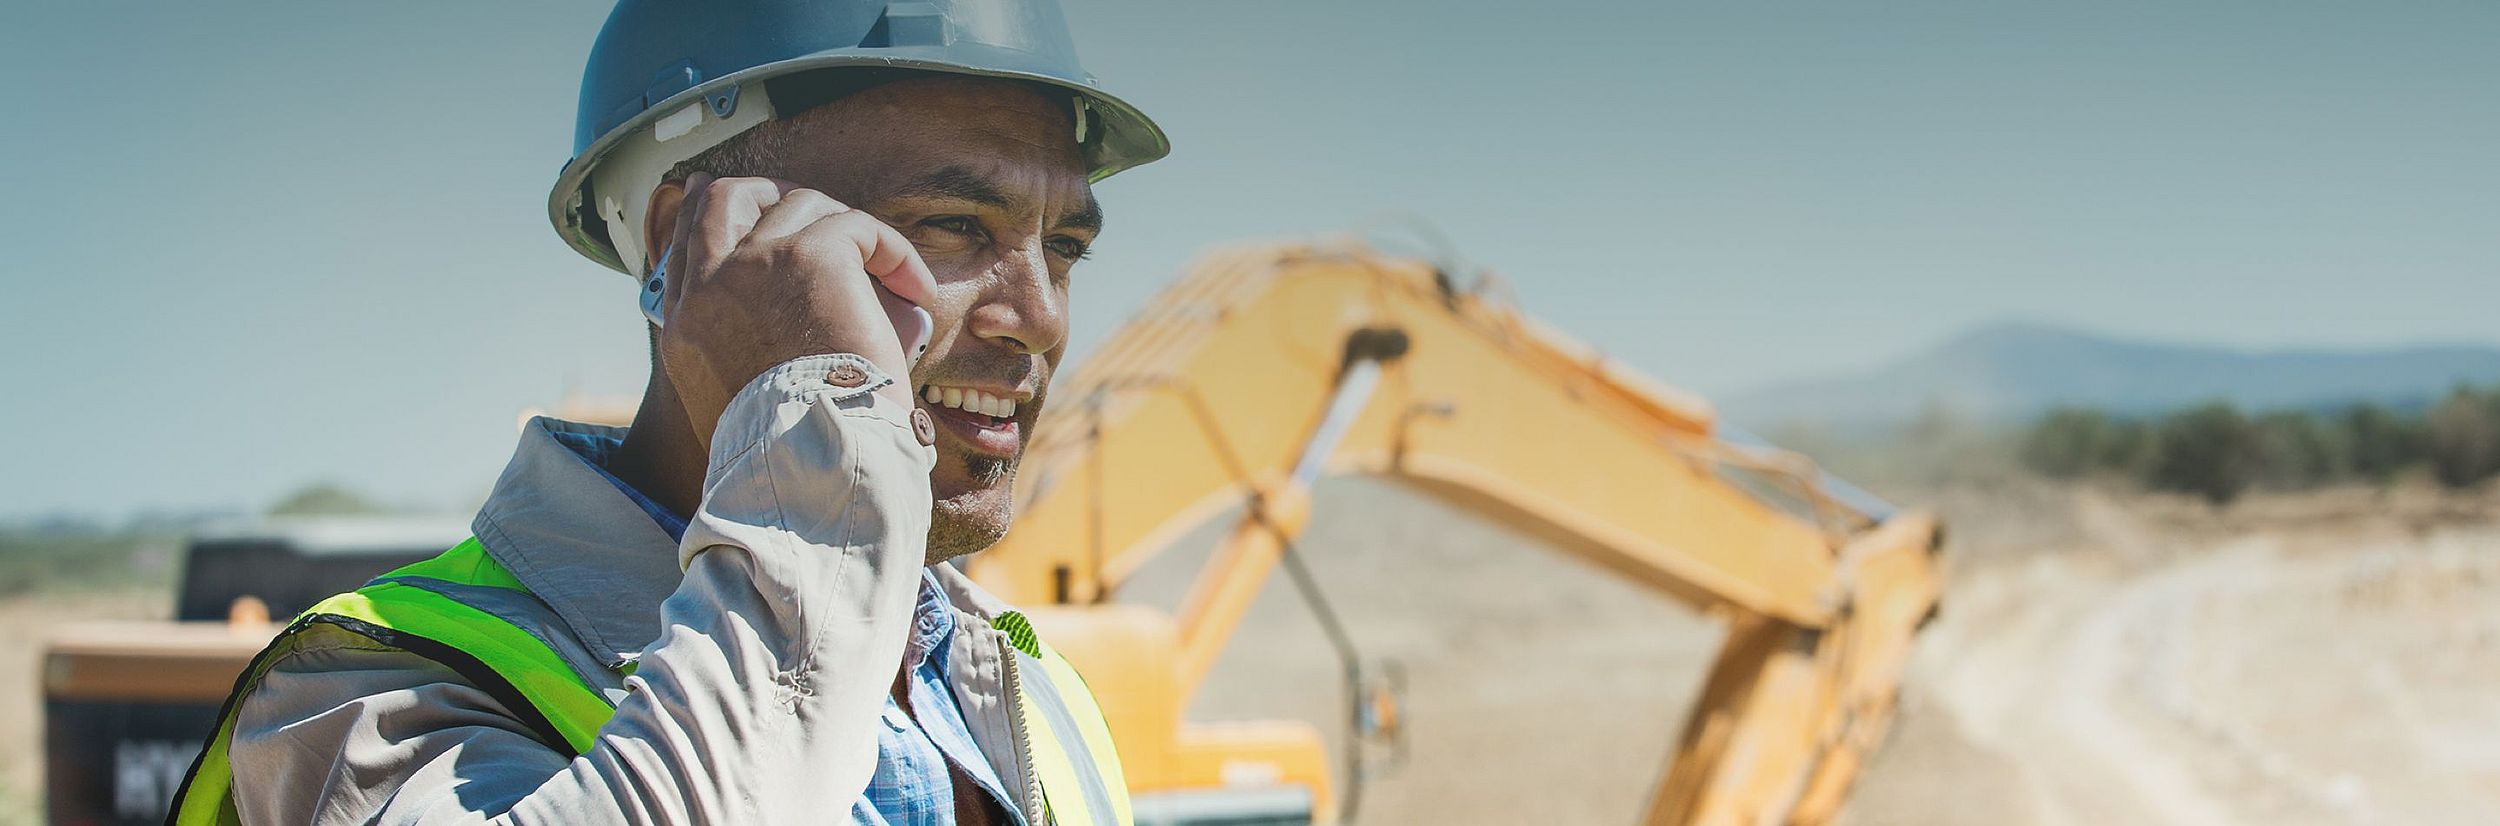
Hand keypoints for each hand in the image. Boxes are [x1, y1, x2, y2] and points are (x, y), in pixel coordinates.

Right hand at [654, 173, 937, 449]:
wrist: (810, 462)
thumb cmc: (794, 451)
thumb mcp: (741, 404)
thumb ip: (747, 354)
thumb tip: (797, 327)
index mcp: (685, 326)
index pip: (687, 243)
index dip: (715, 217)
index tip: (748, 212)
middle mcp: (709, 287)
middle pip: (724, 197)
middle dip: (771, 193)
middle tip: (820, 218)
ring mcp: (755, 263)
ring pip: (800, 205)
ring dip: (848, 232)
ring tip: (885, 275)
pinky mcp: (811, 256)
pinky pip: (857, 226)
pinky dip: (893, 251)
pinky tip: (912, 287)